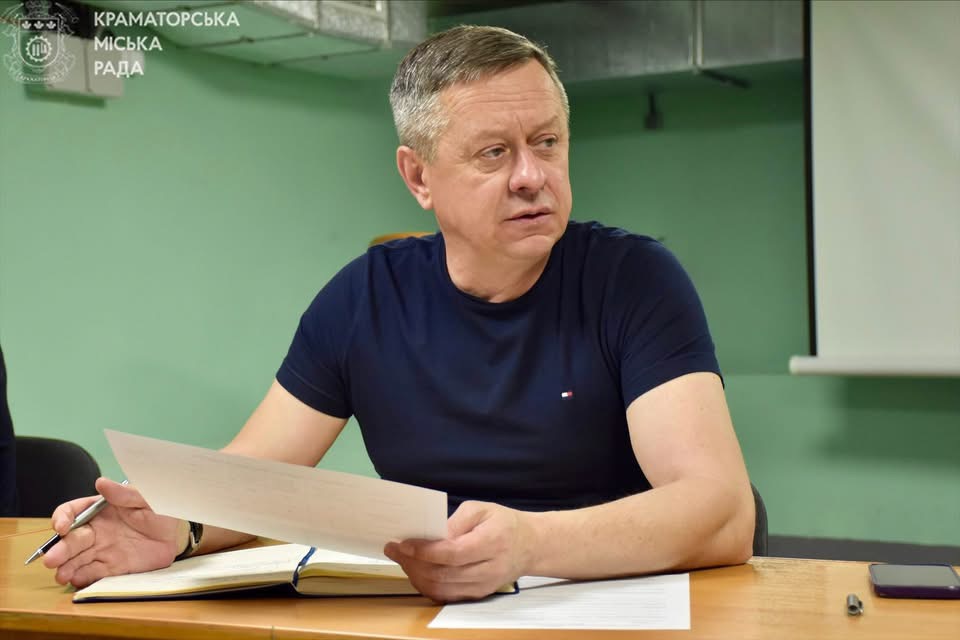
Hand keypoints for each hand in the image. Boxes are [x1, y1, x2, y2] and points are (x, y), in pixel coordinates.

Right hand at [42, 478, 184, 587]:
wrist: (176, 534)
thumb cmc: (160, 510)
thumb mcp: (145, 498)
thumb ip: (124, 493)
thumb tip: (101, 482)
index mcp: (98, 511)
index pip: (71, 512)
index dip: (62, 518)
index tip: (61, 527)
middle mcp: (95, 532)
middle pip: (70, 540)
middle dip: (59, 550)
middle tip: (52, 559)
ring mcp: (101, 551)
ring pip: (77, 560)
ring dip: (66, 567)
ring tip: (61, 574)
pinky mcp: (111, 568)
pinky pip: (93, 573)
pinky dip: (83, 577)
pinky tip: (76, 579)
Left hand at [383, 500, 536, 601]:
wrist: (530, 546)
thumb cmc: (503, 523)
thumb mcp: (482, 509)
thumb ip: (456, 520)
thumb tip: (431, 535)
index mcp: (493, 542)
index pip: (453, 553)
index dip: (425, 550)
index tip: (402, 543)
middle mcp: (490, 569)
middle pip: (444, 573)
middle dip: (413, 562)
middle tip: (394, 549)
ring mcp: (484, 586)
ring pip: (442, 588)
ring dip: (415, 574)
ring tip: (402, 558)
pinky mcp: (478, 595)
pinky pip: (446, 596)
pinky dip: (426, 585)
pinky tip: (416, 570)